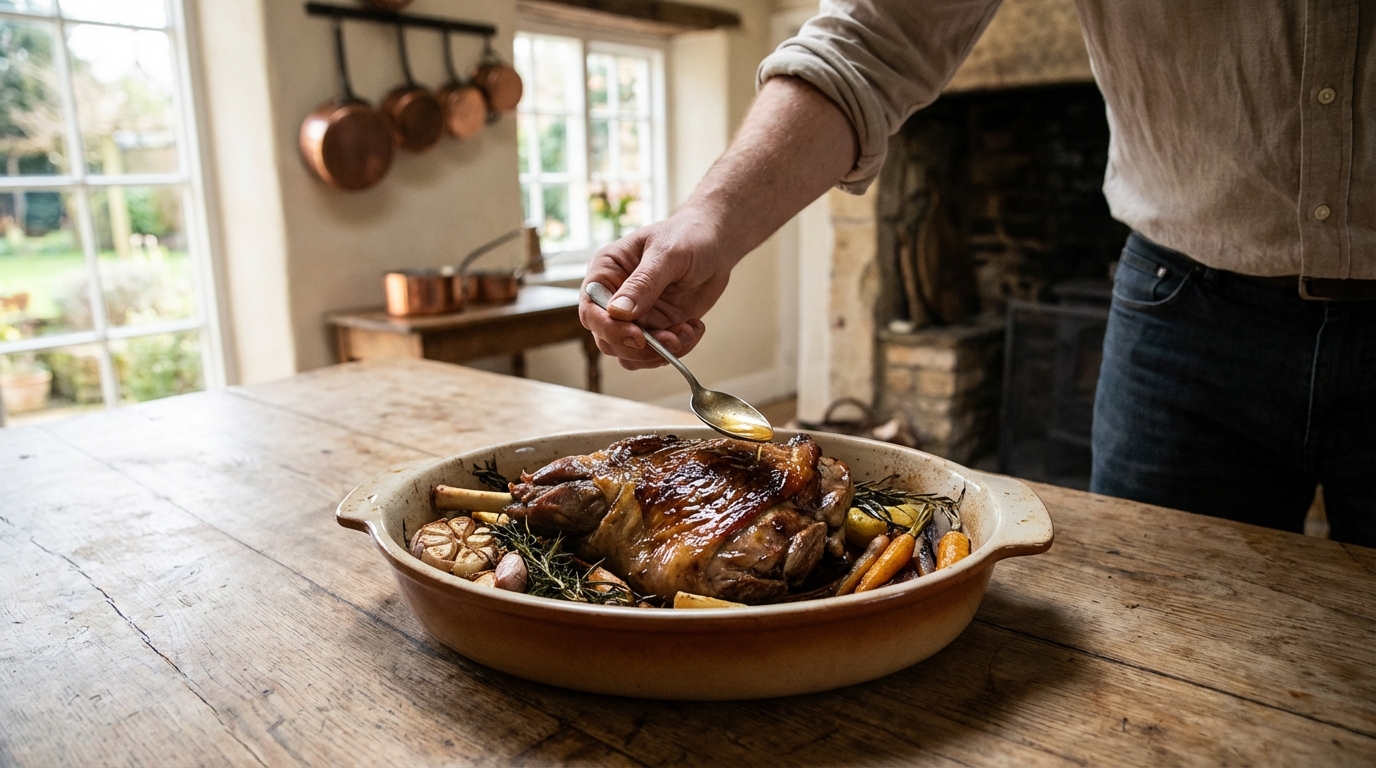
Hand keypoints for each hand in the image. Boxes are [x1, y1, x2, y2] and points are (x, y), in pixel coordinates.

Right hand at [580, 207, 733, 370]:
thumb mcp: (667, 254)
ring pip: (630, 352)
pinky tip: (694, 328)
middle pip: (607, 339)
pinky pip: (655, 353)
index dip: (609, 329)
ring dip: (659, 352)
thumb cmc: (687, 236)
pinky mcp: (656, 327)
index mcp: (606, 271)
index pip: (591, 309)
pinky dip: (676, 349)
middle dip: (639, 348)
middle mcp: (615, 297)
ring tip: (688, 331)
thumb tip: (618, 312)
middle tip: (672, 339)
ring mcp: (635, 315)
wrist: (715, 244)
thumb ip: (643, 283)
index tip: (637, 338)